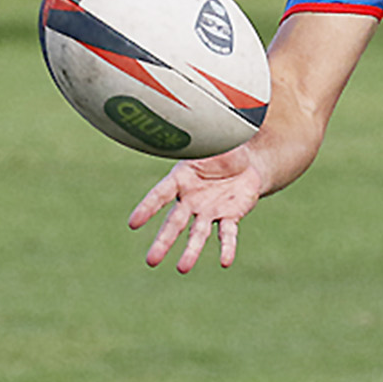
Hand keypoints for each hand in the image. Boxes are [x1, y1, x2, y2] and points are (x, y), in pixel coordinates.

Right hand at [128, 144, 263, 271]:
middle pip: (174, 223)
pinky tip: (225, 262)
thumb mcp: (212, 139)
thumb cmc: (223, 148)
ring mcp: (209, 210)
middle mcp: (191, 199)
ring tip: (182, 269)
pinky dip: (226, 248)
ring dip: (191, 251)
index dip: (147, 209)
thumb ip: (204, 136)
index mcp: (181, 179)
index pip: (160, 195)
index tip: (133, 224)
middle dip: (163, 242)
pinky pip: (227, 234)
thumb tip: (194, 112)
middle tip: (151, 261)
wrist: (248, 163)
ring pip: (198, 234)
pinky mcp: (229, 217)